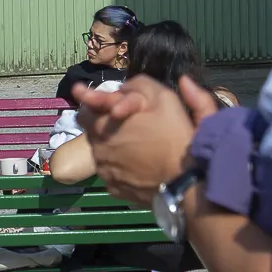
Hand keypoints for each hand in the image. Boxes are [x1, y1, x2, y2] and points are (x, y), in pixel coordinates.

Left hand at [73, 75, 218, 206]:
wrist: (186, 185)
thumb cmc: (176, 138)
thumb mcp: (167, 99)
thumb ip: (145, 84)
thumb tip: (130, 82)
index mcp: (104, 124)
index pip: (85, 110)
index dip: (96, 105)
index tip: (106, 106)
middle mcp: (98, 148)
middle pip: (92, 132)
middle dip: (104, 125)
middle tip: (125, 124)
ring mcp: (105, 172)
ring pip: (101, 154)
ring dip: (112, 147)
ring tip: (136, 147)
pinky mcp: (114, 190)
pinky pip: (112, 174)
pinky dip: (120, 168)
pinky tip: (138, 167)